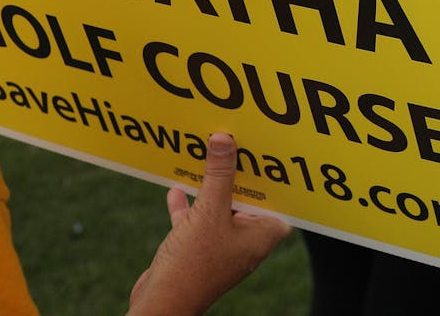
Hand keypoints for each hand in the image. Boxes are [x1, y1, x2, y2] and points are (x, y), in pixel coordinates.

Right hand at [127, 133, 290, 315]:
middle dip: (238, 176)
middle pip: (246, 201)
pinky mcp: (198, 253)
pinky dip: (188, 207)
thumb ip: (218, 175)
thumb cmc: (194, 264)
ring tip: (207, 160)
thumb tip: (225, 140)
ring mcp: (221, 248)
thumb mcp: (208, 211)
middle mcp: (246, 242)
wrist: (162, 303)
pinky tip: (177, 189)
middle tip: (235, 147)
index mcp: (261, 235)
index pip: (277, 202)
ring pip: (219, 210)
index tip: (267, 155)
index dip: (273, 180)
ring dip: (211, 189)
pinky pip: (197, 223)